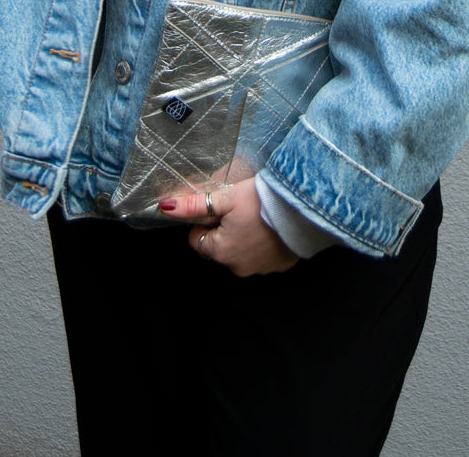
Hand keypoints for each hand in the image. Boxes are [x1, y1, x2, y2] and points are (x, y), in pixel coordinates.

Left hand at [159, 177, 298, 276]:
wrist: (302, 209)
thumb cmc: (262, 203)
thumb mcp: (224, 199)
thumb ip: (193, 205)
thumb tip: (166, 208)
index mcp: (221, 253)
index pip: (199, 240)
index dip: (206, 222)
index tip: (220, 208)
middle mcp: (238, 267)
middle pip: (220, 247)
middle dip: (225, 229)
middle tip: (240, 209)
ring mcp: (260, 269)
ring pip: (241, 251)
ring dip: (244, 236)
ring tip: (257, 215)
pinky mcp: (278, 265)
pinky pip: (263, 255)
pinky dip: (263, 242)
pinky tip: (270, 226)